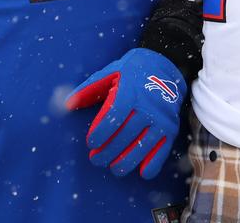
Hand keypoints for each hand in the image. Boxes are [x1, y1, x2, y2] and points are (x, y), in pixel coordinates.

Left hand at [65, 48, 185, 178]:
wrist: (164, 68)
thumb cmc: (132, 72)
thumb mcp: (110, 73)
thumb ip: (88, 89)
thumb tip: (68, 104)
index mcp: (129, 92)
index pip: (113, 117)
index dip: (100, 133)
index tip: (91, 143)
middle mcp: (147, 108)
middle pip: (125, 136)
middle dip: (108, 151)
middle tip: (96, 159)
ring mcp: (160, 119)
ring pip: (142, 147)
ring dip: (127, 161)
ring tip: (114, 168)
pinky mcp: (171, 128)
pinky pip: (162, 150)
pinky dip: (153, 164)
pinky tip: (142, 172)